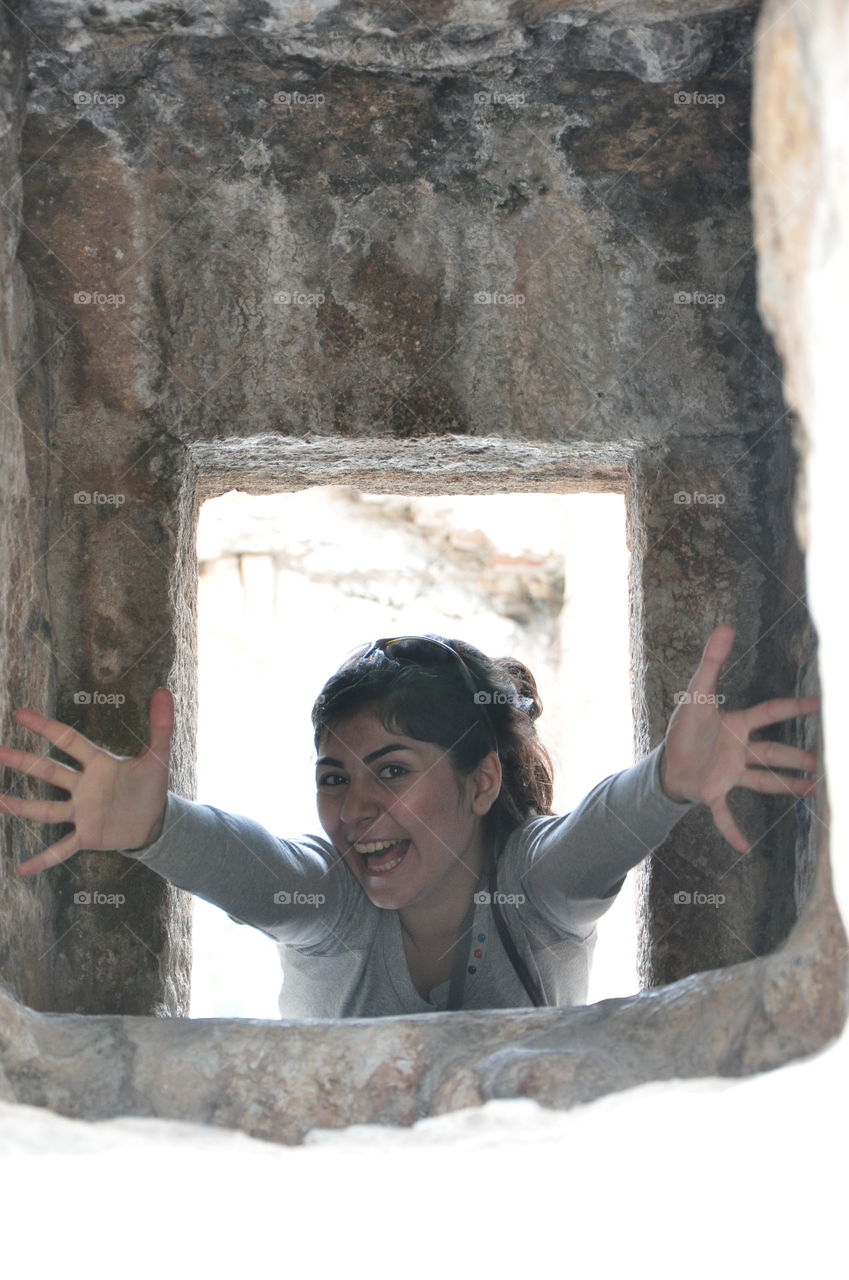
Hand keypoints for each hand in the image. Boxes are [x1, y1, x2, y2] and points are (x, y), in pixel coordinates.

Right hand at [0, 688, 173, 876]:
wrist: (155, 821)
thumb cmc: (151, 786)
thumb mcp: (159, 756)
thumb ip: (161, 725)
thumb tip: (164, 690)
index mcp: (98, 764)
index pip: (68, 741)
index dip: (46, 727)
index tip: (20, 713)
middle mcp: (84, 786)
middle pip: (48, 771)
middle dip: (23, 761)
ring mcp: (81, 812)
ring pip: (46, 810)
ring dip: (22, 807)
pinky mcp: (86, 836)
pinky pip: (61, 850)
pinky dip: (43, 860)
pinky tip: (22, 870)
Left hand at [661, 625, 818, 852]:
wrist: (659, 760)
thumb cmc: (681, 727)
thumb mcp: (695, 693)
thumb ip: (711, 661)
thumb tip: (725, 625)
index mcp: (735, 725)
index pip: (768, 712)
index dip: (792, 707)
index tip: (818, 702)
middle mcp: (737, 750)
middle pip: (772, 752)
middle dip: (795, 756)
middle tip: (821, 761)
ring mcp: (728, 774)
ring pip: (761, 781)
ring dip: (783, 786)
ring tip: (810, 792)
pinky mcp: (712, 793)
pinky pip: (725, 814)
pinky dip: (732, 830)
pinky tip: (743, 847)